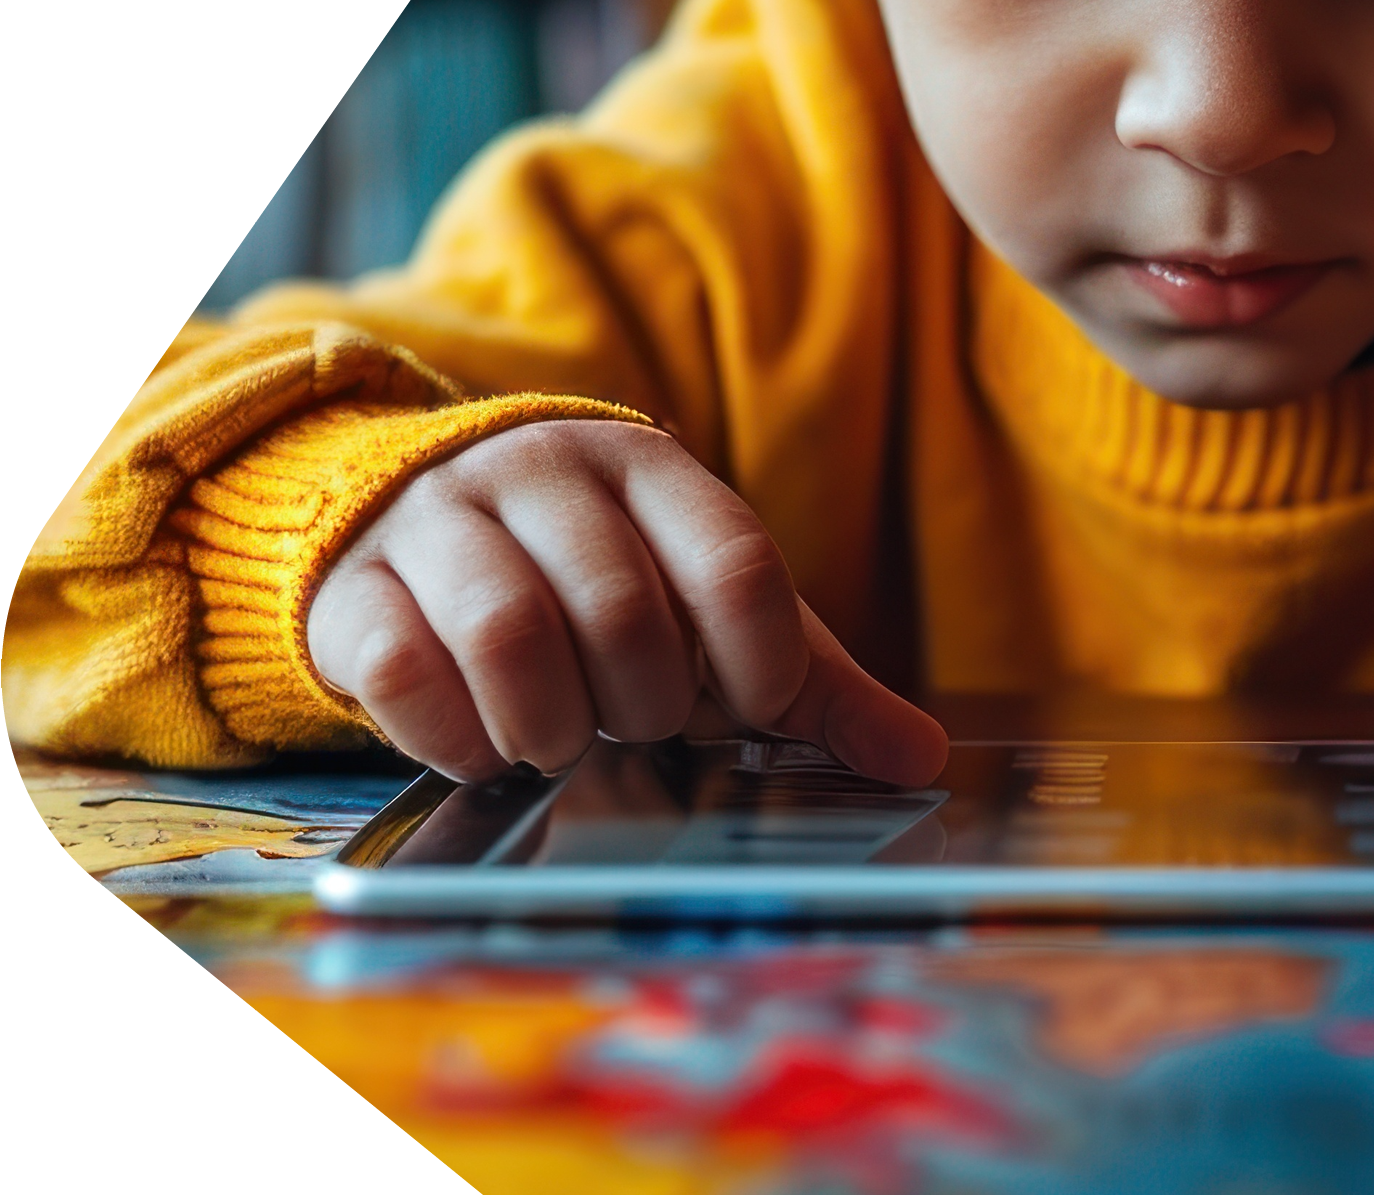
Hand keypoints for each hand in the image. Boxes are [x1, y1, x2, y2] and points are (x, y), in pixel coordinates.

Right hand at [306, 420, 947, 784]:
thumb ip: (810, 682)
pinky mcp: (354, 586)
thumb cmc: (598, 583)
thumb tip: (920, 760)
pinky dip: (456, 737)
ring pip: (509, 633)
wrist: (420, 523)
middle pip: (622, 611)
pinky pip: (405, 670)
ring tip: (561, 738)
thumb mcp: (707, 615)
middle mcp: (540, 473)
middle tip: (636, 724)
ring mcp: (438, 521)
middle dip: (645, 705)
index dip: (759, 664)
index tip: (748, 710)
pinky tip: (482, 743)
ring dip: (553, 724)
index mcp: (647, 469)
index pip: (733, 561)